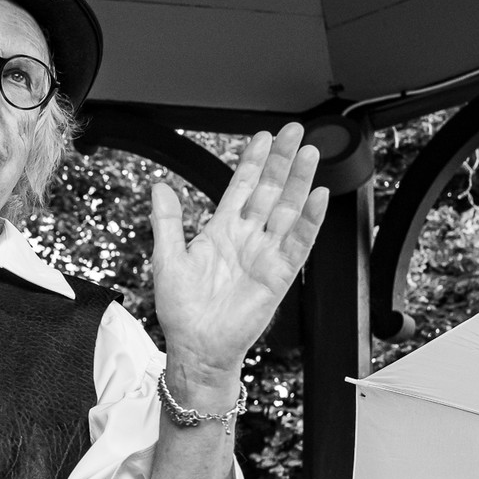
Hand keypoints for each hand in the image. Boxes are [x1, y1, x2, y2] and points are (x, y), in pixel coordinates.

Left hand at [150, 122, 327, 399]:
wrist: (196, 347)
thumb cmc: (182, 310)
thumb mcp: (167, 258)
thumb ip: (167, 221)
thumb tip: (159, 186)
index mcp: (221, 231)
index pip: (242, 187)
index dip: (254, 161)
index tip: (264, 137)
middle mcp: (247, 238)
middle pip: (271, 191)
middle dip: (283, 161)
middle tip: (295, 132)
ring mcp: (265, 254)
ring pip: (288, 210)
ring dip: (300, 182)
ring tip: (310, 153)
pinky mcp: (279, 274)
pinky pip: (299, 243)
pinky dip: (311, 220)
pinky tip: (319, 197)